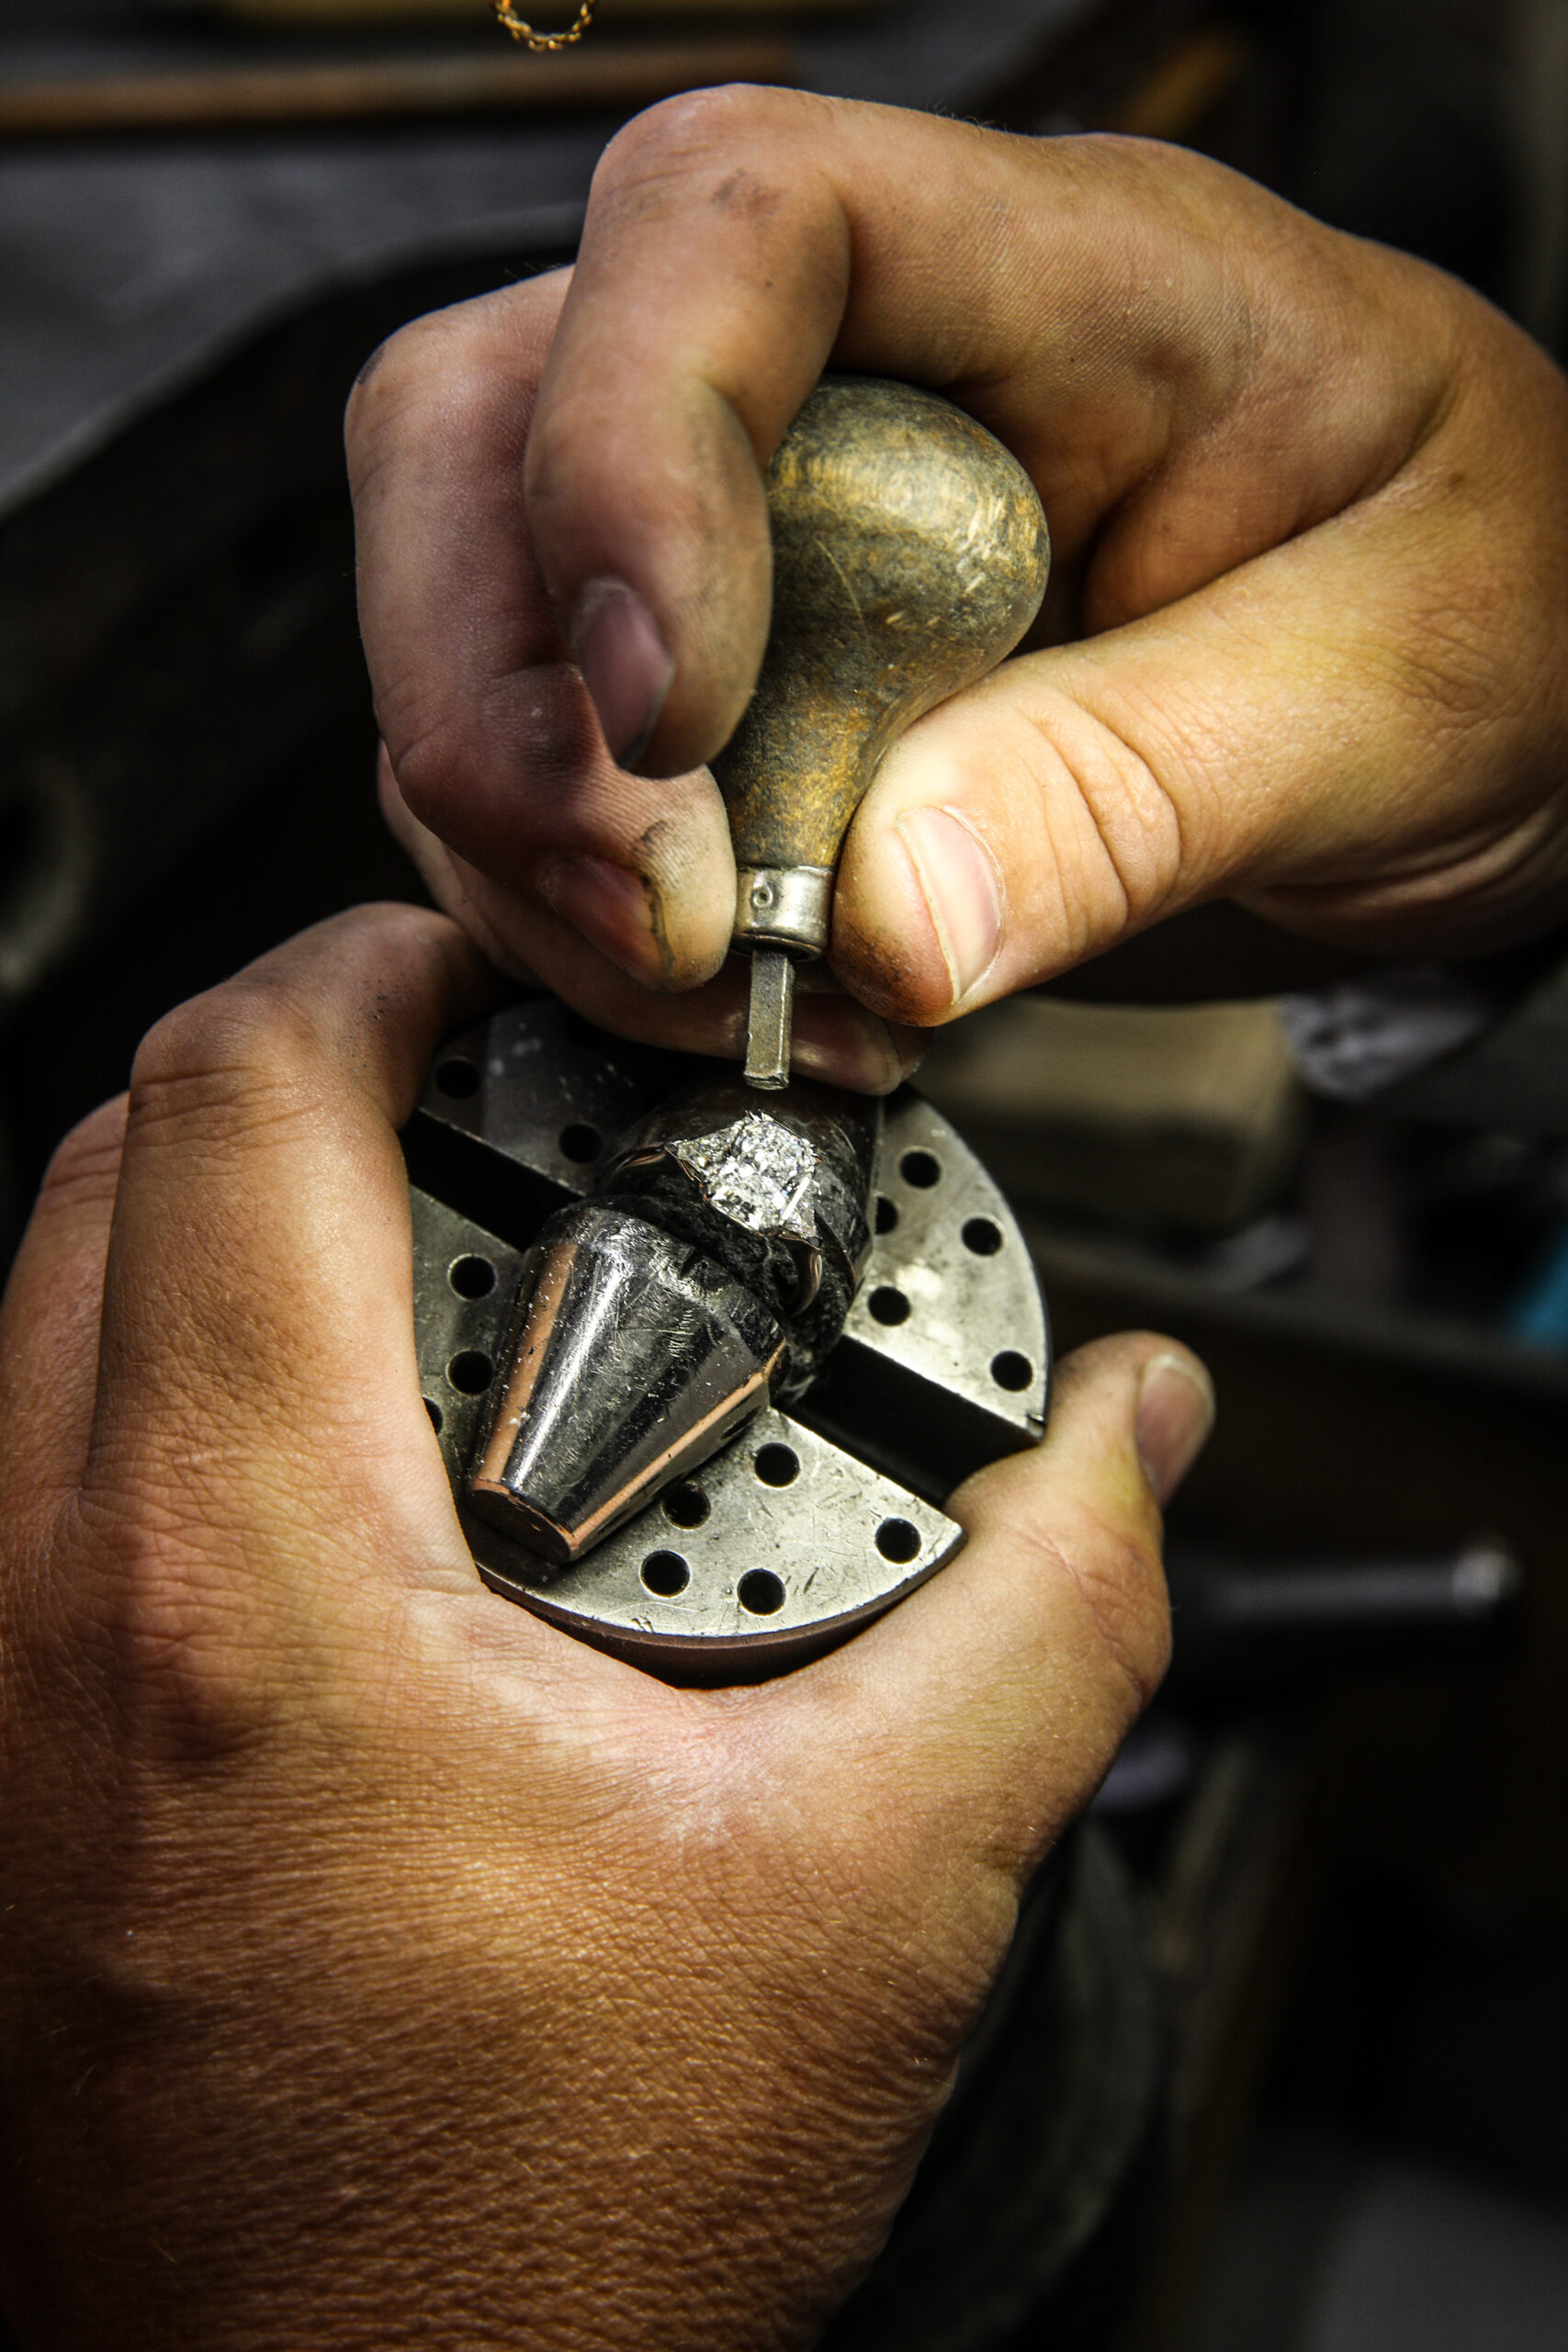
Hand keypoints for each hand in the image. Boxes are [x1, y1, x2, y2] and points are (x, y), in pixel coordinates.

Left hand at [0, 906, 1209, 2348]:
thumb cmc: (517, 2253)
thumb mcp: (862, 1902)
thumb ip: (1038, 1619)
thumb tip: (1129, 1443)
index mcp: (239, 1589)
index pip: (240, 1096)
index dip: (383, 968)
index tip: (503, 989)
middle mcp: (44, 1610)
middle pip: (121, 1163)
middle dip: (316, 1083)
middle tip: (500, 1132)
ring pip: (56, 1307)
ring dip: (240, 1235)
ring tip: (452, 1301)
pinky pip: (38, 1462)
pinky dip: (181, 1388)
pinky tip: (364, 1497)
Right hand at [347, 90, 1567, 1082]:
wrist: (1499, 718)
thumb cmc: (1493, 625)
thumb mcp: (1386, 696)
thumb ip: (1141, 791)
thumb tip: (887, 919)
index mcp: (1057, 277)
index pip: (732, 227)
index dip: (630, 449)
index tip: (673, 713)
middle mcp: (860, 377)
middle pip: (498, 423)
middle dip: (507, 703)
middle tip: (650, 914)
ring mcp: (770, 534)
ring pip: (477, 619)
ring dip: (537, 849)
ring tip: (727, 990)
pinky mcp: (744, 696)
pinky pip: (551, 779)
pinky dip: (583, 919)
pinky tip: (738, 999)